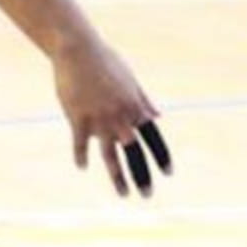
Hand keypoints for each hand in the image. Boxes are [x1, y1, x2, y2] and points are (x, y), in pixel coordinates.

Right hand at [52, 37, 170, 197]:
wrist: (79, 51)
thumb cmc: (106, 62)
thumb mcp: (130, 80)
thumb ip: (144, 101)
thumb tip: (158, 116)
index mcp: (135, 107)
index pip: (153, 138)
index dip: (161, 157)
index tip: (169, 174)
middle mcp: (120, 117)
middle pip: (134, 153)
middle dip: (142, 176)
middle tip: (147, 195)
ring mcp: (99, 120)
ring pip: (110, 156)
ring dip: (118, 177)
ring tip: (124, 194)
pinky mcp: (78, 119)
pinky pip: (81, 144)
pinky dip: (81, 156)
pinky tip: (83, 167)